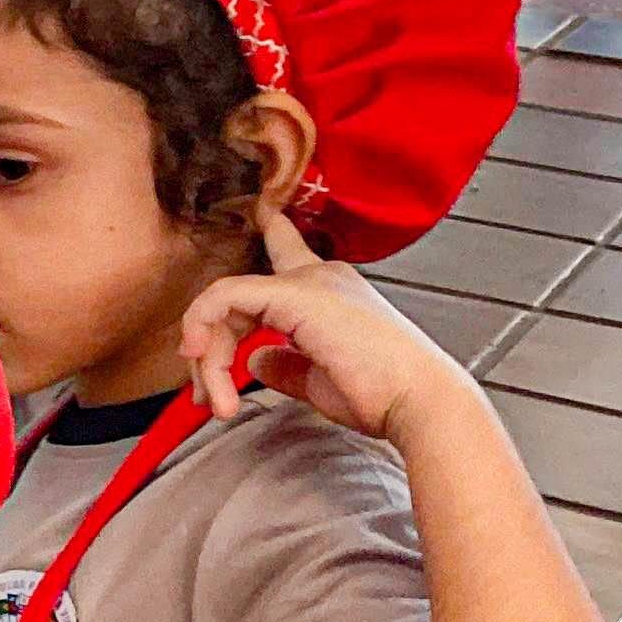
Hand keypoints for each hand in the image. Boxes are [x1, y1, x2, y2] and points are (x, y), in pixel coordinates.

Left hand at [177, 207, 477, 442]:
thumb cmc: (381, 397)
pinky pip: (226, 296)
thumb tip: (254, 360)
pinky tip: (203, 361)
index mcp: (329, 291)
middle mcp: (319, 277)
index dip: (268, 235)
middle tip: (208, 397)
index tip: (261, 217)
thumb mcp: (317, 378)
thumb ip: (283, 364)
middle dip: (208, 349)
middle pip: (237, 297)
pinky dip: (203, 326)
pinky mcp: (297, 294)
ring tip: (218, 401)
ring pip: (225, 301)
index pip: (287, 251)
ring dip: (208, 358)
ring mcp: (309, 282)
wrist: (418, 403)